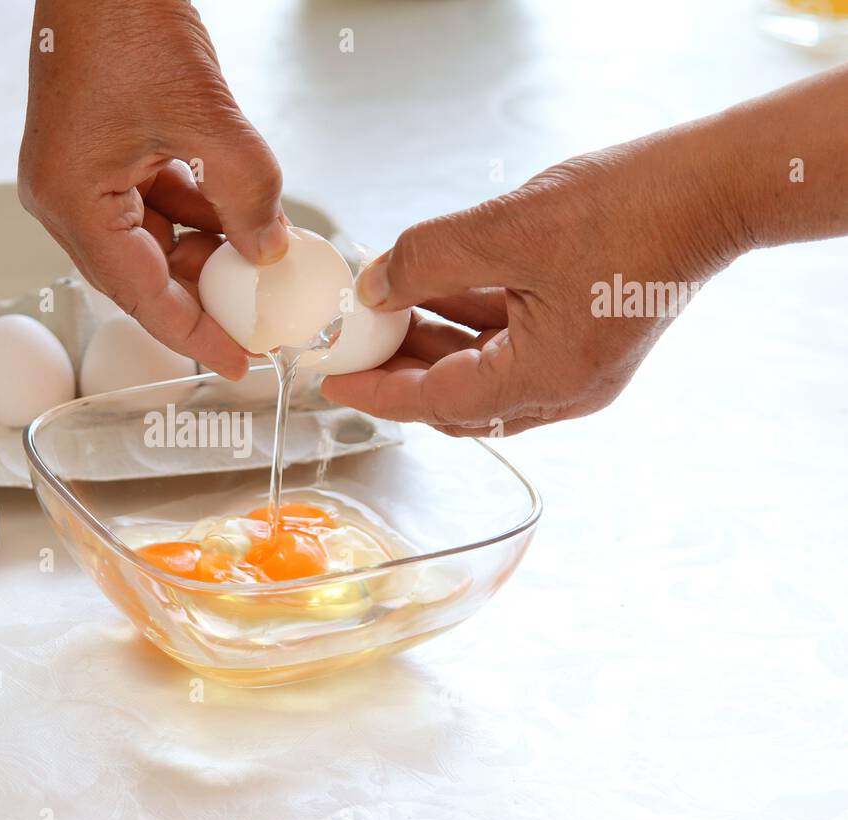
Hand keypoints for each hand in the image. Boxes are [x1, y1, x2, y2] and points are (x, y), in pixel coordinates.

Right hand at [19, 0, 288, 378]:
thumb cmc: (123, 19)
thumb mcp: (205, 114)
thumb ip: (247, 191)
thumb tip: (271, 250)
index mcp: (70, 200)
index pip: (139, 294)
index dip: (193, 335)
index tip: (237, 362)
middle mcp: (63, 198)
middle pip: (140, 276)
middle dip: (201, 297)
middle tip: (256, 321)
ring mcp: (77, 177)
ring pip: (150, 242)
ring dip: (204, 254)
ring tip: (258, 269)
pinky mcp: (97, 157)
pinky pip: (151, 206)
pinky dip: (195, 216)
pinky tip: (238, 221)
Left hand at [322, 126, 753, 435]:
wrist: (715, 187)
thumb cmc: (629, 208)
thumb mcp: (506, 229)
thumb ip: (426, 261)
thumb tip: (372, 287)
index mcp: (547, 378)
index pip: (437, 402)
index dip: (377, 392)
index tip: (333, 383)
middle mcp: (565, 389)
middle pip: (458, 398)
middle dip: (401, 372)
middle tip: (353, 345)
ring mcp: (580, 370)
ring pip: (484, 372)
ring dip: (433, 345)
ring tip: (385, 311)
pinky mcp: (588, 342)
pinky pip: (512, 347)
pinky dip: (470, 325)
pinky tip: (435, 290)